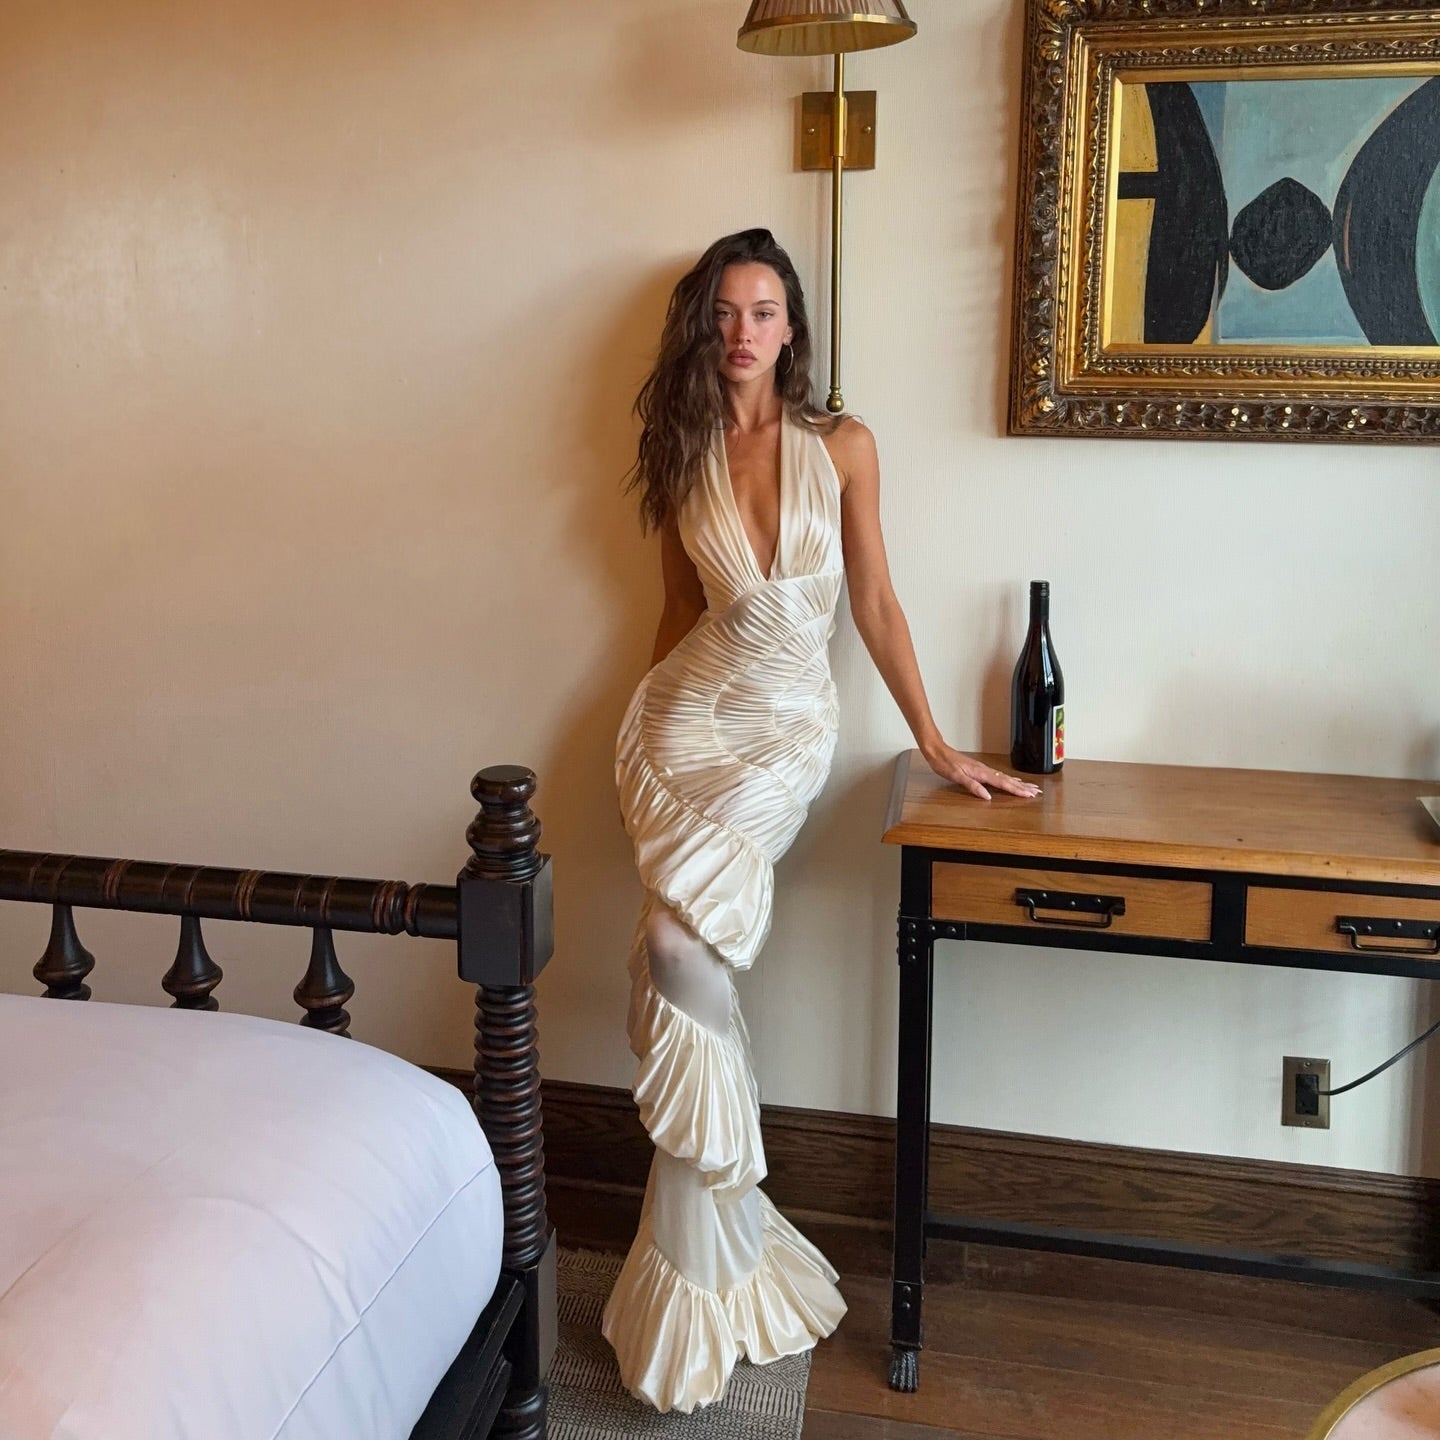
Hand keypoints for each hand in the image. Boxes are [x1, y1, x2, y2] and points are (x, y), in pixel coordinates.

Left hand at [921, 742, 1042, 800]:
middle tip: (1036, 792)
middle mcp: (984, 770)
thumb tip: (987, 796)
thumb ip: (972, 786)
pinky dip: (1007, 779)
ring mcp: (983, 769)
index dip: (1017, 790)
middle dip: (1023, 786)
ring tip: (1029, 787)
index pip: (1003, 784)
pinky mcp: (979, 769)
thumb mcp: (956, 776)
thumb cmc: (944, 763)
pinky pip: (998, 775)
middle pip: (1008, 780)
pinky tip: (1011, 780)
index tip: (1029, 794)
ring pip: (1005, 777)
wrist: (936, 750)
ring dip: (1018, 783)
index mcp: (981, 773)